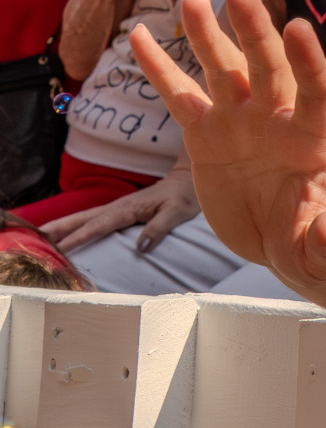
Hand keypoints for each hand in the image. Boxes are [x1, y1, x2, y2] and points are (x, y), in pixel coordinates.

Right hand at [41, 168, 200, 252]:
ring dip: (62, 226)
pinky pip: (91, 219)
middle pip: (82, 219)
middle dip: (59, 229)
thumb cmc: (184, 196)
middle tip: (36, 238)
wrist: (187, 179)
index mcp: (128, 209)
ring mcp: (116, 208)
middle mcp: (117, 207)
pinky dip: (75, 225)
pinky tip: (65, 233)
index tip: (60, 248)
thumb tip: (140, 248)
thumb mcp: (178, 212)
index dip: (79, 238)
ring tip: (40, 235)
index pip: (98, 226)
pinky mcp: (118, 210)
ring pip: (83, 217)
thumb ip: (159, 228)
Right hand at [130, 0, 325, 285]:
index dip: (308, 60)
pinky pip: (179, 94)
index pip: (317, 90)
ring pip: (223, 69)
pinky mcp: (206, 134)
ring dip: (207, 34)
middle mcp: (277, 119)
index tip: (297, 27)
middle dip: (254, 30)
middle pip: (268, 66)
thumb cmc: (319, 240)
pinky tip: (138, 35)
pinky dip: (159, 66)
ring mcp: (240, 122)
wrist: (291, 240)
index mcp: (314, 139)